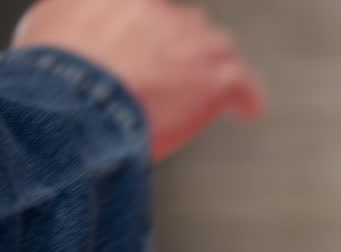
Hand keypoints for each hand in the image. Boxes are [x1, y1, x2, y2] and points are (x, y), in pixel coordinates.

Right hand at [13, 0, 265, 160]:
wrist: (76, 101)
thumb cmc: (54, 75)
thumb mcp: (50, 24)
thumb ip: (76, 19)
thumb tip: (82, 31)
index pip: (151, 8)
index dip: (154, 25)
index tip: (152, 39)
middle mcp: (160, 9)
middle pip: (186, 24)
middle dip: (184, 47)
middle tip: (172, 74)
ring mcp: (193, 40)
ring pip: (217, 49)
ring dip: (213, 70)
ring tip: (206, 92)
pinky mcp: (217, 75)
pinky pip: (245, 85)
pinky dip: (247, 98)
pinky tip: (247, 109)